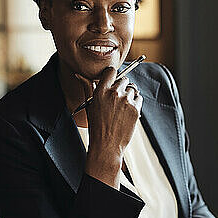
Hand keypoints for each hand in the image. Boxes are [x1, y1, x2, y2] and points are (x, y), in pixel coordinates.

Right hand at [76, 67, 142, 188]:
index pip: (111, 71)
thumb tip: (79, 75)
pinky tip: (128, 111)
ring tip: (122, 106)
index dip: (112, 75)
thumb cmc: (96, 126)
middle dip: (121, 86)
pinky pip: (139, 98)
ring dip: (129, 94)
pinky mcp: (136, 108)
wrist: (107, 145)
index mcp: (101, 91)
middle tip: (117, 98)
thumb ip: (86, 87)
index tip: (112, 80)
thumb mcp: (89, 105)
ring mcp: (126, 100)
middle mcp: (114, 93)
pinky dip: (136, 102)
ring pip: (133, 88)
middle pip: (124, 79)